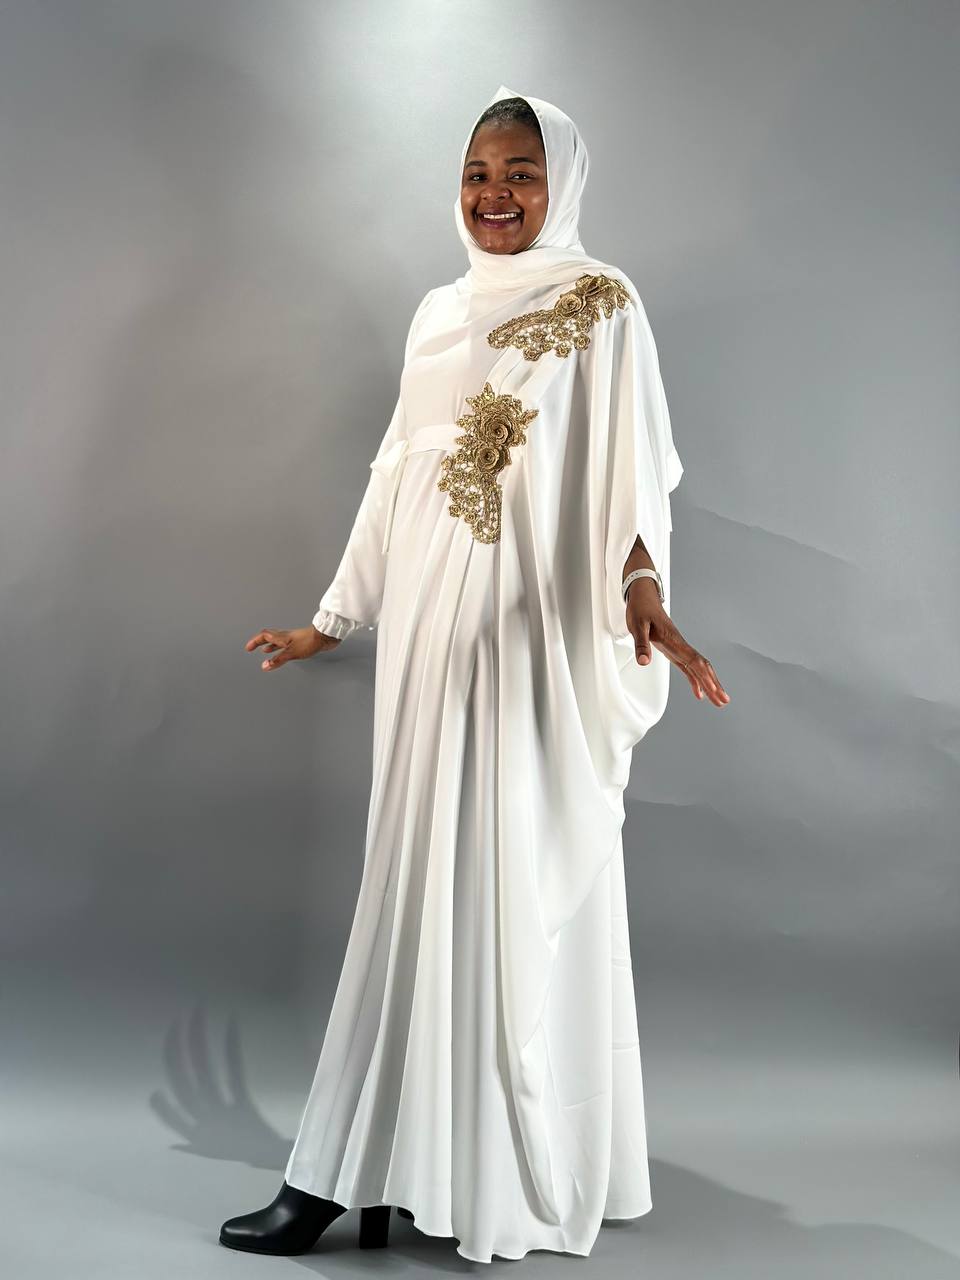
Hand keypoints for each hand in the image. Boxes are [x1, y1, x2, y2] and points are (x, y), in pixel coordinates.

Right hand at [244, 624, 339, 670]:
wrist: (325, 636)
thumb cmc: (310, 641)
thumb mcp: (291, 653)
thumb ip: (278, 660)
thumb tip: (265, 665)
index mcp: (281, 637)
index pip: (263, 636)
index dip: (254, 641)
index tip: (248, 648)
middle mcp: (286, 637)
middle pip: (269, 637)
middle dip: (260, 642)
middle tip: (254, 647)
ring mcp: (293, 639)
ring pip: (278, 641)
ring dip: (270, 646)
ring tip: (266, 651)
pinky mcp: (301, 642)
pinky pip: (286, 646)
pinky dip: (281, 649)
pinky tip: (284, 652)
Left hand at [624, 578, 729, 706]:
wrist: (643, 596)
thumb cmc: (641, 609)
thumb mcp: (637, 625)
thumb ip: (641, 645)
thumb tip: (644, 662)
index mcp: (674, 640)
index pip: (694, 662)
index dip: (705, 678)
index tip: (714, 691)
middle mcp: (680, 645)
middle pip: (702, 667)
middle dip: (714, 685)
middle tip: (724, 701)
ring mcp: (679, 647)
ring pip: (698, 668)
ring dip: (709, 684)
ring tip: (719, 701)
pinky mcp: (674, 649)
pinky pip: (688, 667)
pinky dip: (695, 680)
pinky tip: (699, 692)